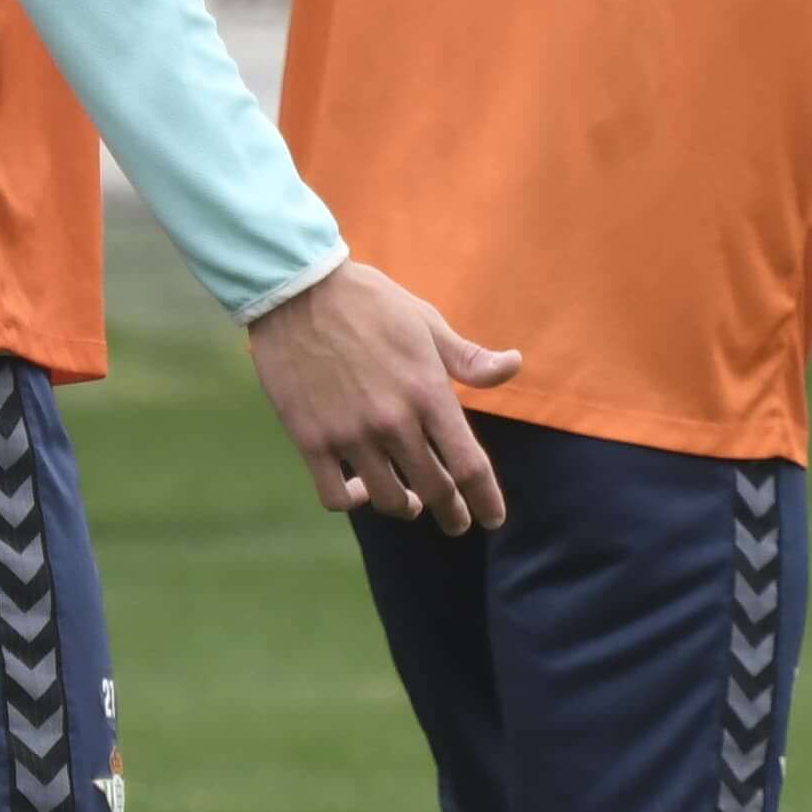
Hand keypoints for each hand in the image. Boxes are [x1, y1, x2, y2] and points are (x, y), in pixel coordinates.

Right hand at [245, 264, 519, 530]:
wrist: (297, 290)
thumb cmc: (370, 303)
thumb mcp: (427, 324)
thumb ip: (469, 358)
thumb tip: (514, 365)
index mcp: (429, 393)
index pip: (469, 466)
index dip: (485, 500)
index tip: (492, 519)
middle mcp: (394, 421)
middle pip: (435, 490)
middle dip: (452, 513)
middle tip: (457, 522)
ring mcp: (350, 433)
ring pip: (387, 499)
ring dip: (404, 508)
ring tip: (409, 504)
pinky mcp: (310, 439)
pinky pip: (335, 495)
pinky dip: (353, 501)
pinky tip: (359, 490)